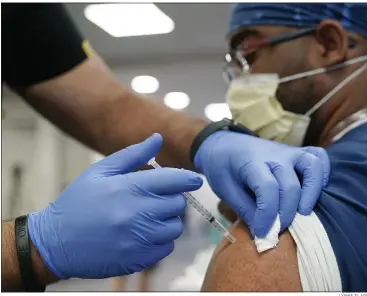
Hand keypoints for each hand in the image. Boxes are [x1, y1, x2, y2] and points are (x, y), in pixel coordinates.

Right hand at [28, 134, 202, 278]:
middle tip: (157, 199)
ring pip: (175, 228)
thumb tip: (157, 138)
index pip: (174, 180)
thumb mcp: (101, 171)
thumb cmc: (78, 202)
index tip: (195, 180)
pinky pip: (166, 248)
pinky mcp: (137, 259)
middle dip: (172, 199)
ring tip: (149, 217)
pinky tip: (144, 234)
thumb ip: (133, 154)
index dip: (188, 179)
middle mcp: (137, 214)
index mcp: (129, 188)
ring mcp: (138, 239)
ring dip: (168, 221)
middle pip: (178, 204)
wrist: (55, 243)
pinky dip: (161, 241)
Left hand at [194, 131, 329, 237]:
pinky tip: (314, 192)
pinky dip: (322, 174)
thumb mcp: (225, 190)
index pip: (267, 189)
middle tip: (278, 229)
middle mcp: (274, 154)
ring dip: (311, 192)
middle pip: (290, 184)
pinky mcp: (297, 152)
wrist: (223, 144)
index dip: (267, 215)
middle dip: (286, 213)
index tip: (262, 232)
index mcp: (251, 162)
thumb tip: (264, 233)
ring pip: (312, 165)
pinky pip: (318, 157)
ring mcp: (288, 151)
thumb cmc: (222, 167)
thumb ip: (245, 210)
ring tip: (303, 213)